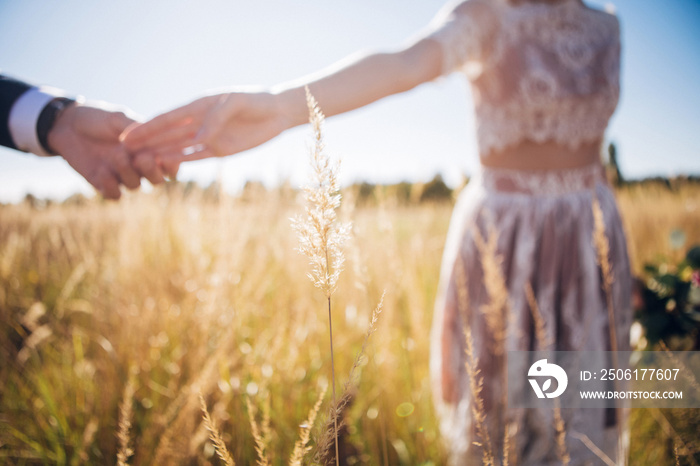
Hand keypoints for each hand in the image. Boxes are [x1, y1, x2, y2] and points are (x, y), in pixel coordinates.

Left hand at [48, 101, 166, 199]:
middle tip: (143, 158)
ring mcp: (121, 175)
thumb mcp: (118, 118)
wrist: (66, 124)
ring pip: (135, 186)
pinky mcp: (103, 183)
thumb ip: (138, 129)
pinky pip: (114, 195)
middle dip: (153, 171)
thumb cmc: (97, 117)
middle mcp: (137, 165)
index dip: (172, 164)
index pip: (168, 163)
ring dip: (128, 172)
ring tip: (116, 155)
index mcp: (148, 148)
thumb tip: (156, 138)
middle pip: (157, 180)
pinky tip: (102, 172)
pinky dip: (111, 186)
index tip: (165, 158)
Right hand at [122, 92, 289, 169]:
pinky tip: (165, 166)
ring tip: (138, 161)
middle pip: (167, 134)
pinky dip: (181, 161)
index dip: (146, 127)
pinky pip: (196, 157)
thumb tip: (199, 138)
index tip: (126, 134)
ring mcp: (208, 137)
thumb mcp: (237, 103)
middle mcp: (199, 122)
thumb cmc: (257, 101)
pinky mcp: (220, 150)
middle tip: (122, 152)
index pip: (168, 118)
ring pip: (178, 147)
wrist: (277, 112)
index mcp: (199, 105)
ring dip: (159, 153)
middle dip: (145, 142)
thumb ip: (217, 118)